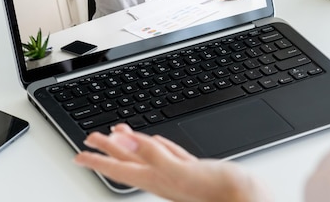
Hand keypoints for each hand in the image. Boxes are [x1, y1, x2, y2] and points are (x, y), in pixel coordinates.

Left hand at [74, 124, 270, 201]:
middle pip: (129, 160)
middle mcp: (164, 177)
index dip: (98, 157)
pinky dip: (160, 148)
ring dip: (131, 145)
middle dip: (110, 148)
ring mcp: (178, 174)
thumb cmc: (221, 192)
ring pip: (148, 157)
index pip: (120, 166)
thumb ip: (155, 155)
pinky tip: (157, 143)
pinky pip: (169, 157)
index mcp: (158, 177)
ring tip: (118, 135)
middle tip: (92, 138)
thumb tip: (125, 142)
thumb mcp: (182, 172)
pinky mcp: (194, 171)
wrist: (248, 200)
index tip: (81, 152)